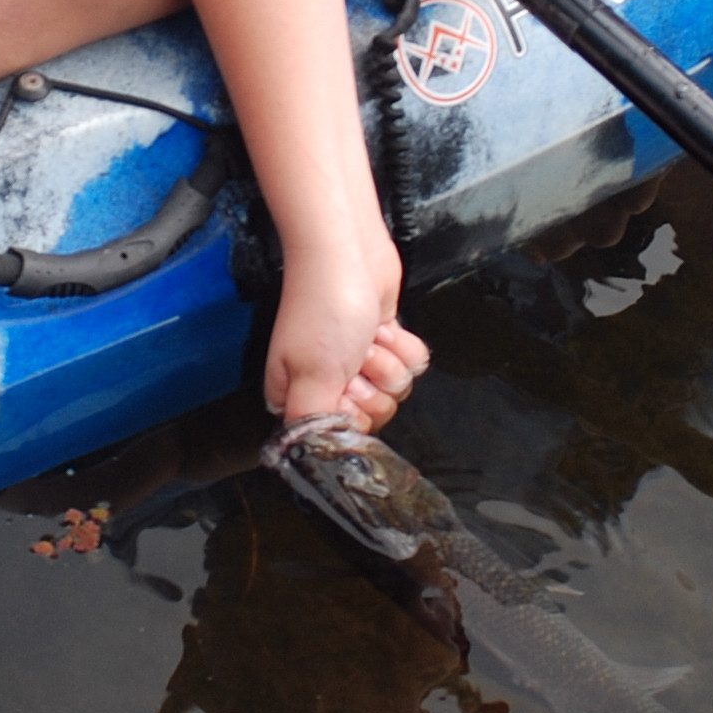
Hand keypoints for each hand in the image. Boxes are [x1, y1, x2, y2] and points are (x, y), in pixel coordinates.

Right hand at [262, 219, 429, 430]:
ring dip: (388, 358)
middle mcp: (328, 383)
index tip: (344, 385)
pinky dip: (403, 342)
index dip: (352, 414)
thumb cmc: (322, 306)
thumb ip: (315, 425)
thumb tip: (316, 461)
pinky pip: (412, 363)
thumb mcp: (310, 376)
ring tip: (365, 334)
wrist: (348, 251)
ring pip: (397, 389)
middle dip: (373, 381)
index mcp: (300, 396)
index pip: (341, 435)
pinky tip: (381, 325)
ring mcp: (359, 362)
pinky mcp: (385, 340)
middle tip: (354, 353)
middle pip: (375, 414)